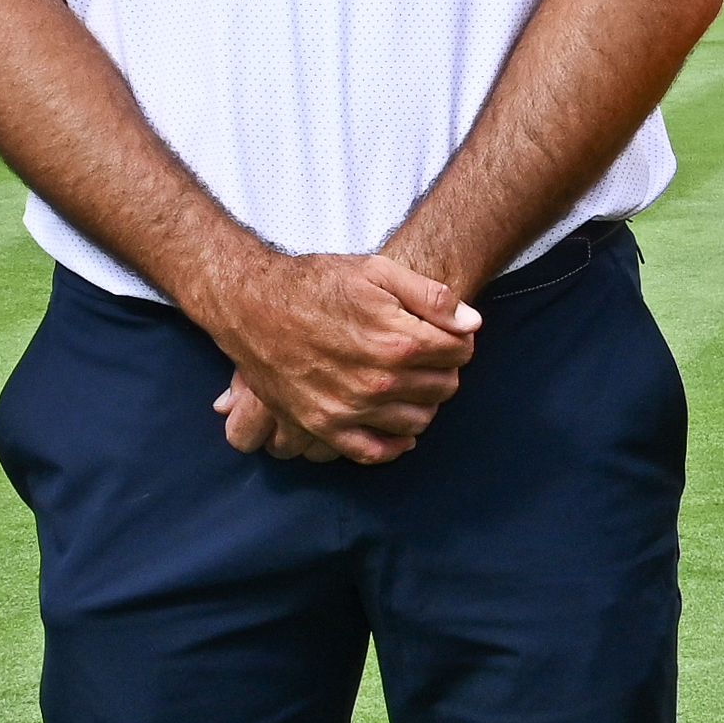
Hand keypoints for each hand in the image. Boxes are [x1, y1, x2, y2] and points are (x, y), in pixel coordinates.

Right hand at [200, 250, 474, 463]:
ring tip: (409, 382)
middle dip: (443, 369)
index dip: (458, 339)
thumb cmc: (315, 283)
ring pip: (417, 421)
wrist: (252, 305)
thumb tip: (471, 324)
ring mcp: (350, 409)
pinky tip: (398, 426)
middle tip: (428, 355)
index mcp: (396, 340)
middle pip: (442, 387)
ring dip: (422, 402)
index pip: (459, 352)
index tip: (445, 333)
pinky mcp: (324, 426)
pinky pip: (375, 451)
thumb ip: (431, 296)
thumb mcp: (376, 271)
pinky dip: (394, 443)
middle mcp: (377, 381)